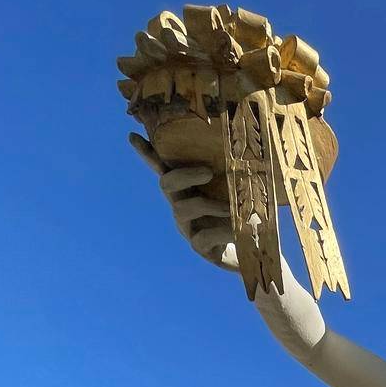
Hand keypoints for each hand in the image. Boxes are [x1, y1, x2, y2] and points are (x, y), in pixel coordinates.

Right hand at [129, 133, 238, 270]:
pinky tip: (238, 229)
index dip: (148, 154)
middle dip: (184, 175)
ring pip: (182, 209)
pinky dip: (222, 230)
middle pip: (167, 184)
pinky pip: (203, 236)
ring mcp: (188, 226)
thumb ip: (238, 173)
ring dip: (207, 204)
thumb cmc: (245, 213)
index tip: (132, 136)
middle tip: (209, 172)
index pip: (165, 167)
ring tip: (231, 208)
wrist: (253, 251)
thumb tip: (251, 150)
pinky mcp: (200, 246)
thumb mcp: (240, 190)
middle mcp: (182, 204)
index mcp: (189, 187)